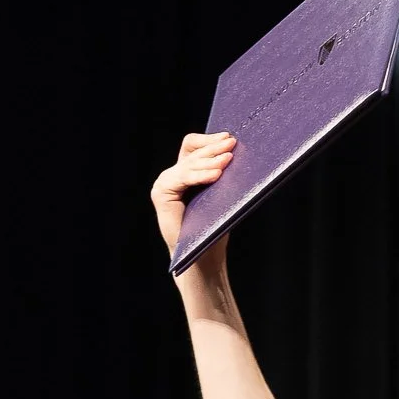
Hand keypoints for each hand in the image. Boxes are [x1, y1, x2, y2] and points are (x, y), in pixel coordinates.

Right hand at [150, 131, 234, 262]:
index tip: (230, 137)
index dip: (210, 140)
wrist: (204, 260)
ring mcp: (165, 184)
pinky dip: (199, 175)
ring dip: (210, 160)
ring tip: (228, 159)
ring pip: (188, 163)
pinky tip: (216, 174)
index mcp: (186, 174)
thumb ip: (222, 175)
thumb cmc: (215, 230)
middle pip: (192, 151)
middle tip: (232, 145)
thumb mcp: (223, 196)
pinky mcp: (161, 194)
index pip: (193, 146)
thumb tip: (237, 152)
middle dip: (214, 147)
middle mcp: (173, 176)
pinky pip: (181, 178)